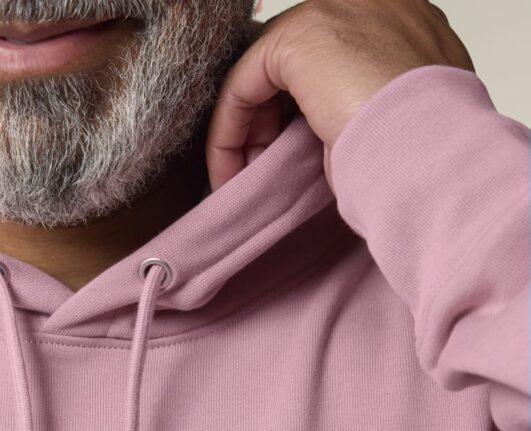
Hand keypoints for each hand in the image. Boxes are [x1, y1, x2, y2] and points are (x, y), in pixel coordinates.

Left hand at [206, 0, 475, 192]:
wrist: (433, 156)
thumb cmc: (422, 158)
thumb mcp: (394, 128)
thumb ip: (362, 113)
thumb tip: (328, 138)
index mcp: (406, 27)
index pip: (331, 65)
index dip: (298, 118)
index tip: (281, 163)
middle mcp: (373, 7)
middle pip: (294, 67)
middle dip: (267, 126)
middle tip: (257, 176)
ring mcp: (339, 10)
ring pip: (266, 75)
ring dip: (244, 133)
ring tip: (238, 182)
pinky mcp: (303, 34)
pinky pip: (244, 83)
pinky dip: (229, 130)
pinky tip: (227, 171)